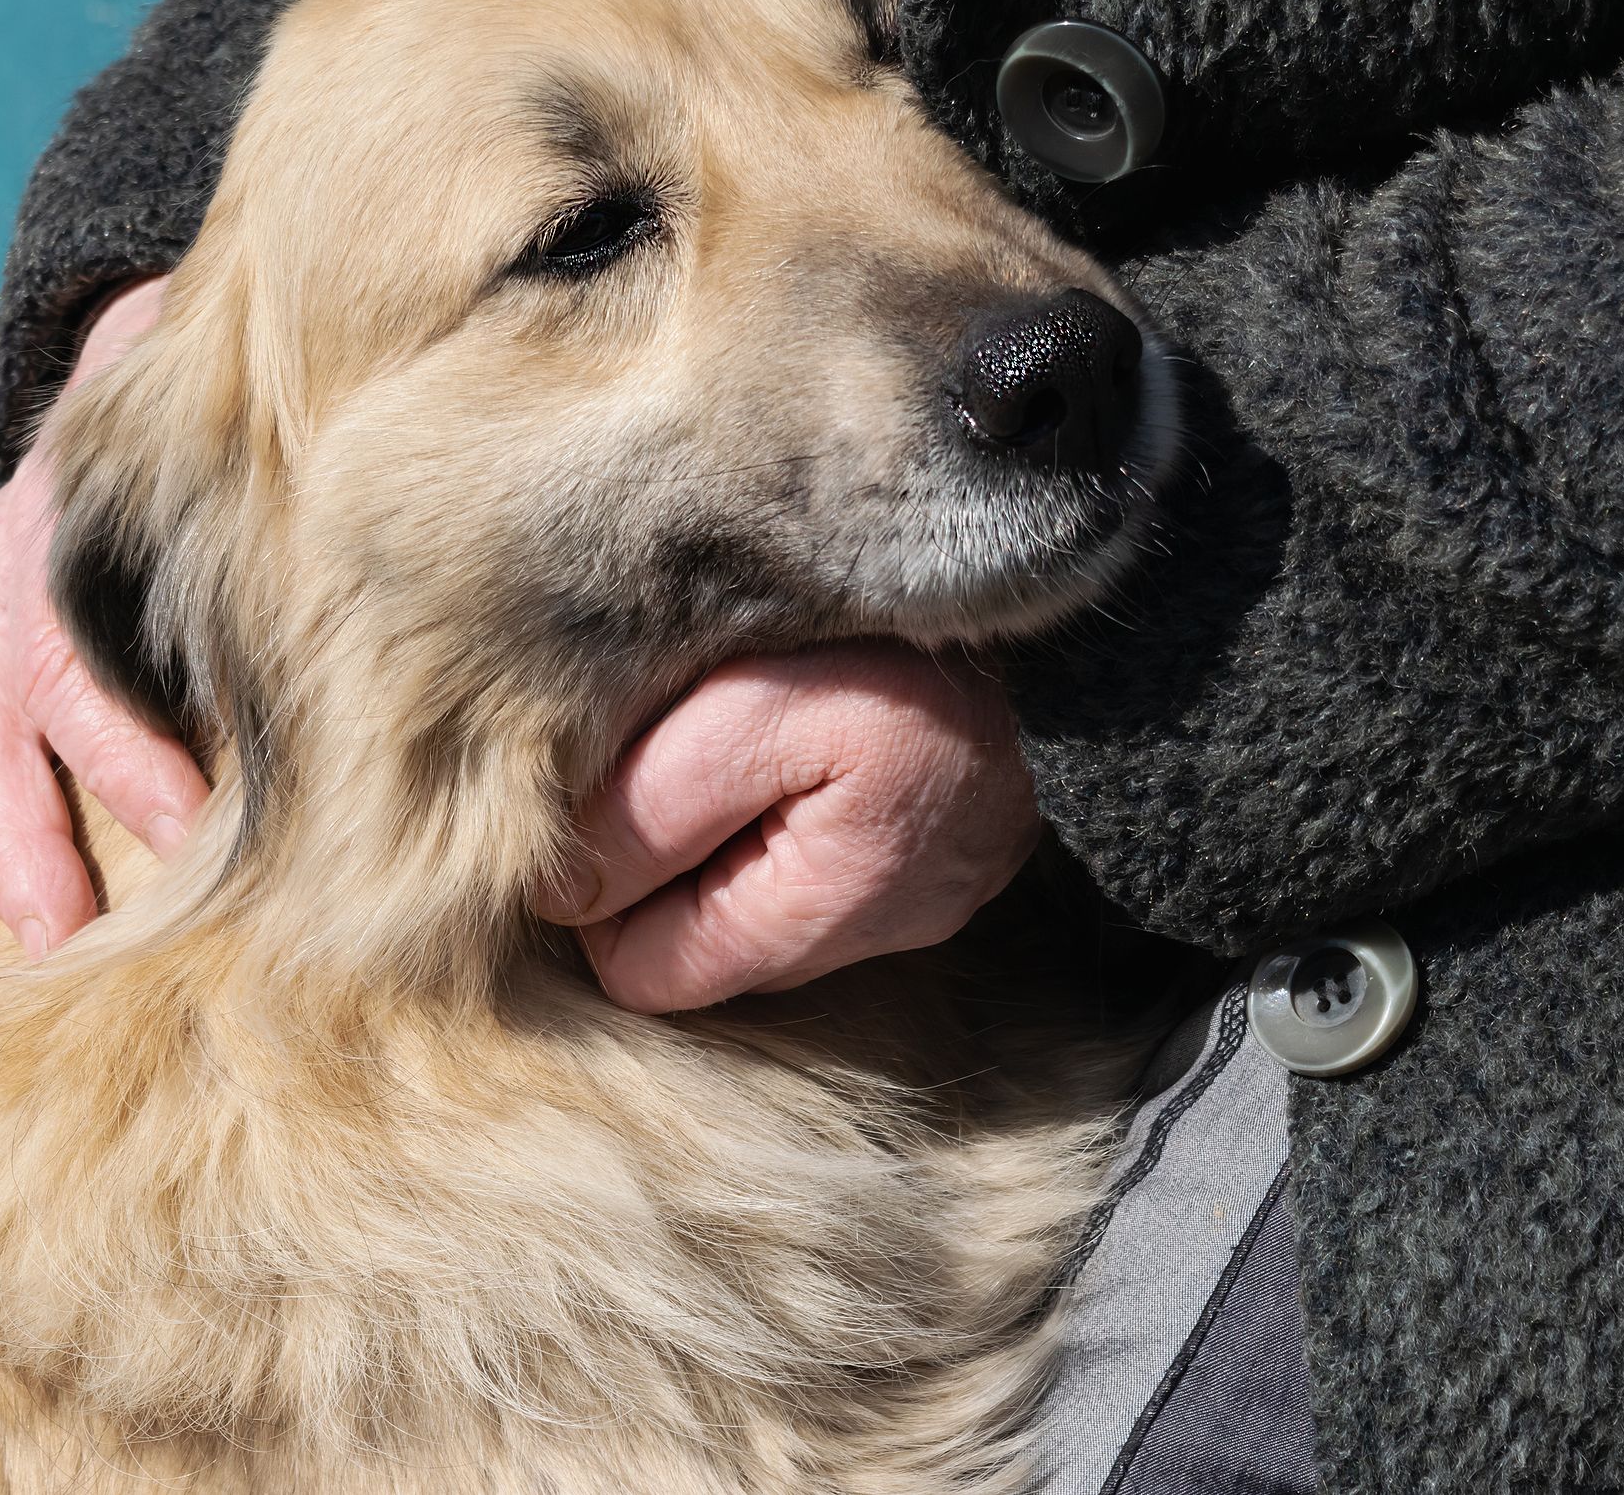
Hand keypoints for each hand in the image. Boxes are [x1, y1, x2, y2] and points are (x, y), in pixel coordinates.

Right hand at [0, 279, 206, 989]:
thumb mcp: (233, 492)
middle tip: (55, 941)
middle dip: (17, 847)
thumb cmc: (212, 457)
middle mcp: (7, 596)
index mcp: (74, 552)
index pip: (85, 672)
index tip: (185, 838)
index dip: (128, 758)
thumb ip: (267, 577)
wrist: (140, 367)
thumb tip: (359, 680)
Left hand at [538, 643, 1039, 1010]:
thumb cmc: (903, 667)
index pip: (639, 973)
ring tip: (727, 750)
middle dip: (651, 866)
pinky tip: (787, 756)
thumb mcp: (747, 721)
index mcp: (810, 914)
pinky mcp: (929, 863)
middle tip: (658, 760)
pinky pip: (808, 874)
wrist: (1070, 649)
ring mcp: (903, 906)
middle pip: (688, 949)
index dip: (596, 892)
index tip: (601, 800)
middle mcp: (862, 938)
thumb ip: (644, 812)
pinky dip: (776, 824)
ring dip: (712, 843)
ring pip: (745, 910)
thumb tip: (553, 891)